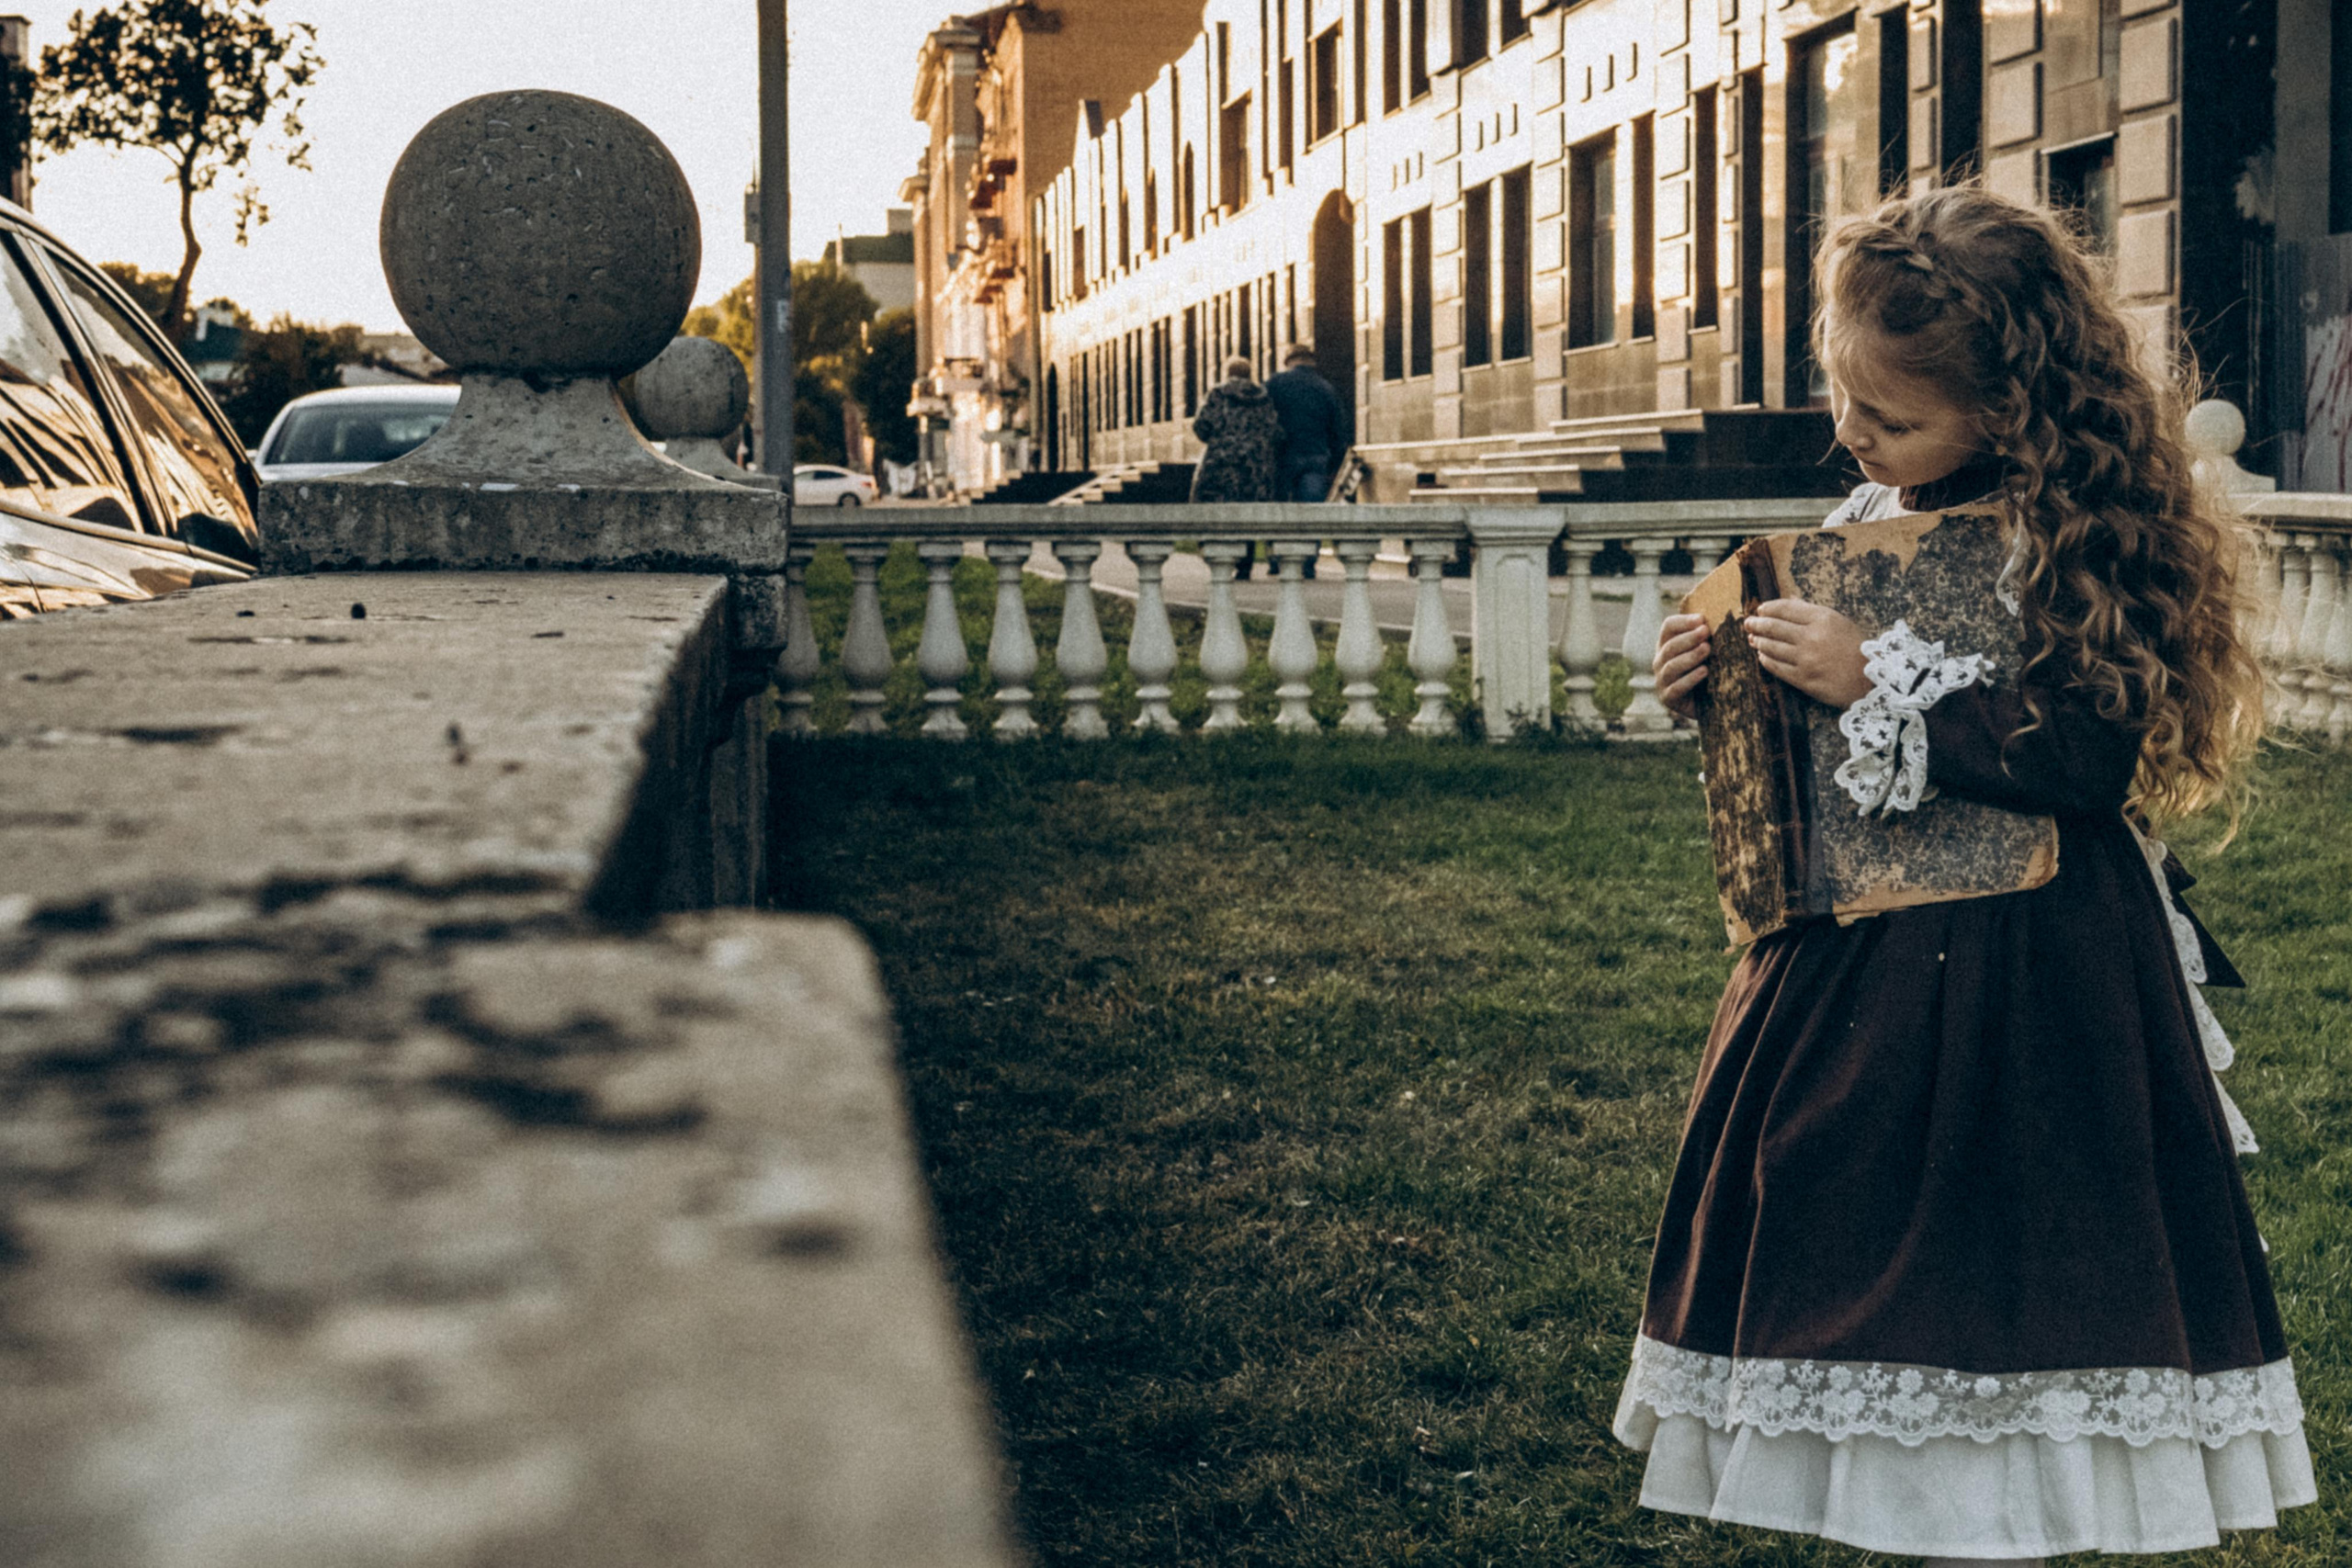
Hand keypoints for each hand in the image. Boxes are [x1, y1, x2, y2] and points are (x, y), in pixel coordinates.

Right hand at [1654, 612, 1711, 718]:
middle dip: (1689, 637)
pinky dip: (1691, 678)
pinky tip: (1705, 671)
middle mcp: (1660, 661)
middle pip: (1670, 645)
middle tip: (1706, 632)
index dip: (1683, 622)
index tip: (1702, 619)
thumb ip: (1709, 636)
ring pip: (1672, 665)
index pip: (1668, 627)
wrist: (1710, 703)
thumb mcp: (1709, 652)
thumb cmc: (1710, 671)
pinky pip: (1676, 687)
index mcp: (1667, 644)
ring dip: (1690, 656)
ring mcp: (1661, 680)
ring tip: (1707, 649)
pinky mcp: (1667, 698)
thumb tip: (1726, 617)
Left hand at [1745, 599, 1869, 706]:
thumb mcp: (1840, 622)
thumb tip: (1790, 600)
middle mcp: (1811, 637)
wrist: (1871, 679)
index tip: (1761, 609)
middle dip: (1757, 624)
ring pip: (1771, 647)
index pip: (1786, 609)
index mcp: (1823, 618)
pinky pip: (1776, 667)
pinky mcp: (1802, 679)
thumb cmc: (1857, 648)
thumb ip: (1812, 611)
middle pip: (1774, 627)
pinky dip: (1766, 660)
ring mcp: (1805, 659)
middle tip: (1748, 623)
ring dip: (1758, 641)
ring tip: (1752, 639)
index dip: (1769, 608)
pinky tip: (1762, 656)